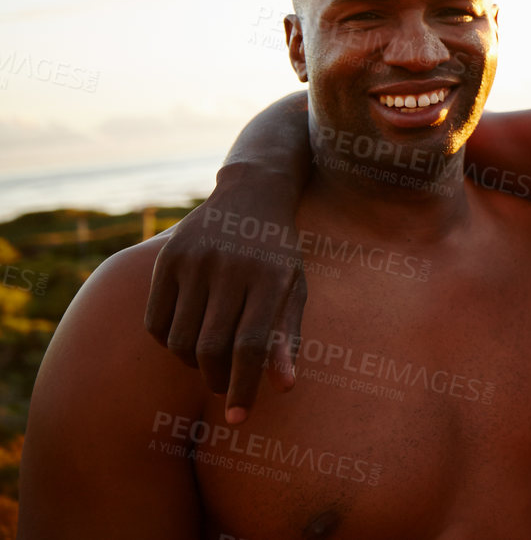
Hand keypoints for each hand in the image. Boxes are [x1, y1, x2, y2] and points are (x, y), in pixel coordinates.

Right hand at [144, 169, 306, 422]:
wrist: (252, 193)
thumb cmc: (278, 254)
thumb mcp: (293, 288)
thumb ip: (286, 338)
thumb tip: (284, 388)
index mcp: (270, 277)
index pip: (251, 346)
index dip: (243, 387)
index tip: (237, 418)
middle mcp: (230, 268)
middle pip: (211, 347)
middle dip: (216, 379)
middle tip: (223, 386)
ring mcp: (195, 261)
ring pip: (180, 339)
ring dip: (192, 362)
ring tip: (208, 358)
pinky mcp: (167, 258)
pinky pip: (156, 321)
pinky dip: (168, 340)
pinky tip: (187, 335)